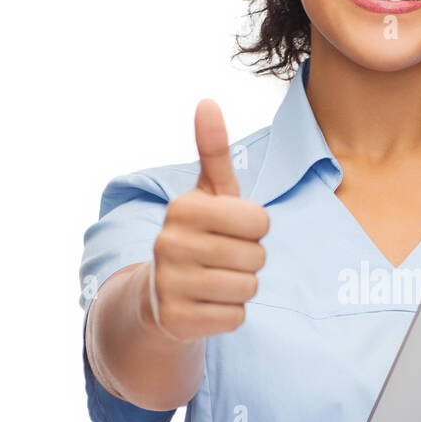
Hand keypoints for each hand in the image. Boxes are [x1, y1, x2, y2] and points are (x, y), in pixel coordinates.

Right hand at [145, 99, 269, 341]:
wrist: (161, 293)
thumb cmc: (200, 235)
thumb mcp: (209, 193)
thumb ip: (213, 151)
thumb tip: (207, 102)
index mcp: (183, 208)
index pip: (260, 222)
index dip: (256, 230)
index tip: (234, 231)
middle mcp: (170, 243)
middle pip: (256, 257)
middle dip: (250, 261)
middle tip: (224, 259)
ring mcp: (169, 283)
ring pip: (247, 289)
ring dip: (242, 288)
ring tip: (217, 280)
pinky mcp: (175, 319)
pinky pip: (234, 317)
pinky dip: (230, 314)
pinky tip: (208, 304)